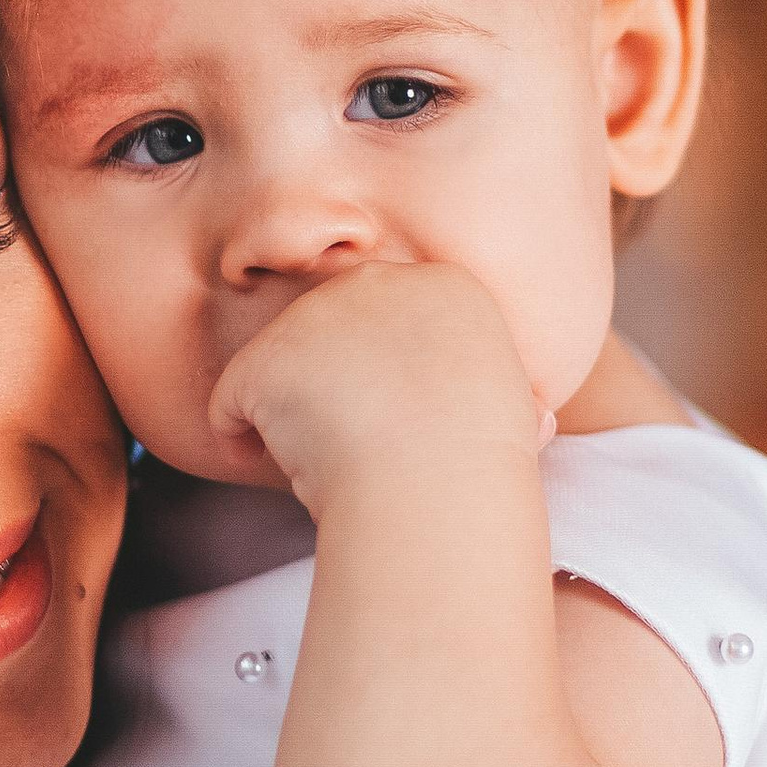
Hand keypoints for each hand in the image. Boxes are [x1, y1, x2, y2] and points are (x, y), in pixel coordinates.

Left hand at [206, 260, 551, 514]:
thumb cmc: (487, 469)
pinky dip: (243, 441)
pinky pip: (232, 405)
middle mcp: (375, 281)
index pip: (391, 325)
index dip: (388, 379)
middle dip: (333, 389)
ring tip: (331, 463)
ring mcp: (312, 314)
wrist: (440, 484)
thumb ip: (503, 395)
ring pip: (283, 372)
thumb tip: (534, 418)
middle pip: (333, 339)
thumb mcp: (520, 416)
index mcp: (446, 286)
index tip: (404, 427)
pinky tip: (277, 469)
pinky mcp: (262, 358)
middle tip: (359, 447)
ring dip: (294, 418)